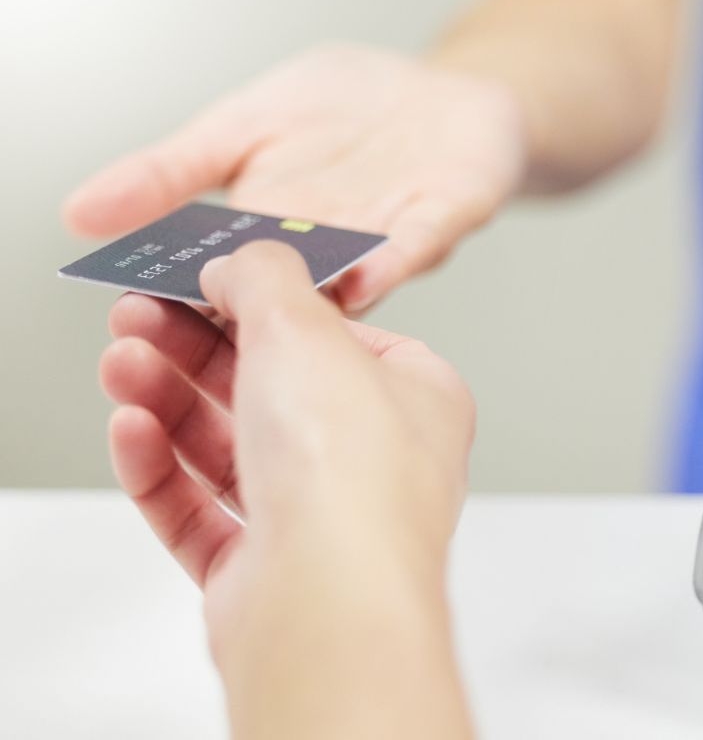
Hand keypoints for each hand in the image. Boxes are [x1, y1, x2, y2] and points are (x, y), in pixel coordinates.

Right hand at [65, 44, 525, 312]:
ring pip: (348, 286)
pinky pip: (418, 244)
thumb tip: (83, 213)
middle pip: (281, 300)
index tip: (136, 325)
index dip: (181, 304)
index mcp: (274, 241)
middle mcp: (330, 256)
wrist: (442, 91)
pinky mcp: (444, 218)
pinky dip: (394, 259)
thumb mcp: (239, 125)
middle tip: (194, 346)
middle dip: (241, 326)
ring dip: (313, 306)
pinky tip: (364, 274)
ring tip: (272, 324)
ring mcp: (389, 243)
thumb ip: (170, 171)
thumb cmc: (345, 112)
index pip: (218, 281)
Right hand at [100, 241, 474, 737]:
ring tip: (123, 364)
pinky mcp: (267, 572)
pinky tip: (134, 430)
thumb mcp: (305, 327)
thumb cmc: (351, 471)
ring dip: (170, 402)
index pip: (338, 337)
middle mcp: (376, 461)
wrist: (330, 599)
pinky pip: (202, 512)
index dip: (266, 305)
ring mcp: (322, 519)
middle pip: (272, 390)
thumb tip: (240, 265)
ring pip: (230, 450)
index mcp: (417, 397)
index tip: (203, 282)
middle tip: (139, 316)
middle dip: (196, 349)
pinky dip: (163, 470)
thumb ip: (266, 278)